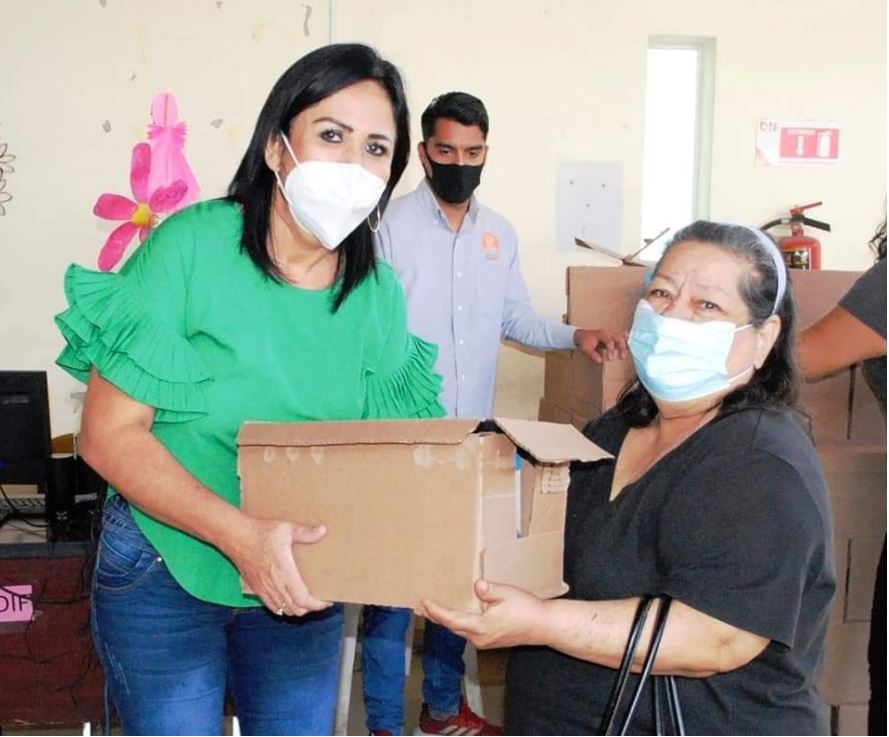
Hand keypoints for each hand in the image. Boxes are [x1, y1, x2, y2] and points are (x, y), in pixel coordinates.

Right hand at [227, 516, 331, 616]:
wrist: (236, 537)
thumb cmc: (261, 532)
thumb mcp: (286, 529)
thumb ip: (306, 532)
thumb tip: (323, 530)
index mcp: (284, 573)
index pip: (303, 599)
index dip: (317, 605)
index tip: (327, 601)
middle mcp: (274, 585)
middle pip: (297, 609)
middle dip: (311, 608)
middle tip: (321, 600)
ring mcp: (264, 589)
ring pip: (285, 610)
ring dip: (297, 609)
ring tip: (307, 601)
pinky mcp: (256, 589)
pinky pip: (272, 606)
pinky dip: (283, 608)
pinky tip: (289, 601)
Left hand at [419, 580, 549, 648]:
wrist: (543, 626)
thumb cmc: (527, 609)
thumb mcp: (508, 594)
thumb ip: (490, 590)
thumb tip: (477, 586)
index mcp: (481, 628)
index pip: (451, 619)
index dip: (436, 611)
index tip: (424, 602)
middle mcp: (479, 638)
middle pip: (451, 627)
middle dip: (434, 616)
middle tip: (419, 607)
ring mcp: (484, 641)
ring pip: (458, 630)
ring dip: (444, 620)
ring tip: (430, 611)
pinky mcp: (489, 639)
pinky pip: (466, 631)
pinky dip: (455, 622)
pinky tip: (454, 615)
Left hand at [573, 328, 628, 363]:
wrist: (582, 336)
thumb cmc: (584, 341)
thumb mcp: (585, 348)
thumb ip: (592, 355)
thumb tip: (601, 361)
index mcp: (601, 334)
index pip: (609, 340)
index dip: (611, 350)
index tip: (610, 359)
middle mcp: (608, 333)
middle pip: (618, 338)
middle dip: (621, 347)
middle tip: (621, 357)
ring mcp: (611, 336)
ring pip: (621, 338)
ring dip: (624, 347)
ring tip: (624, 356)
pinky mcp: (613, 340)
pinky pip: (621, 338)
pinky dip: (625, 341)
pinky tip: (629, 345)